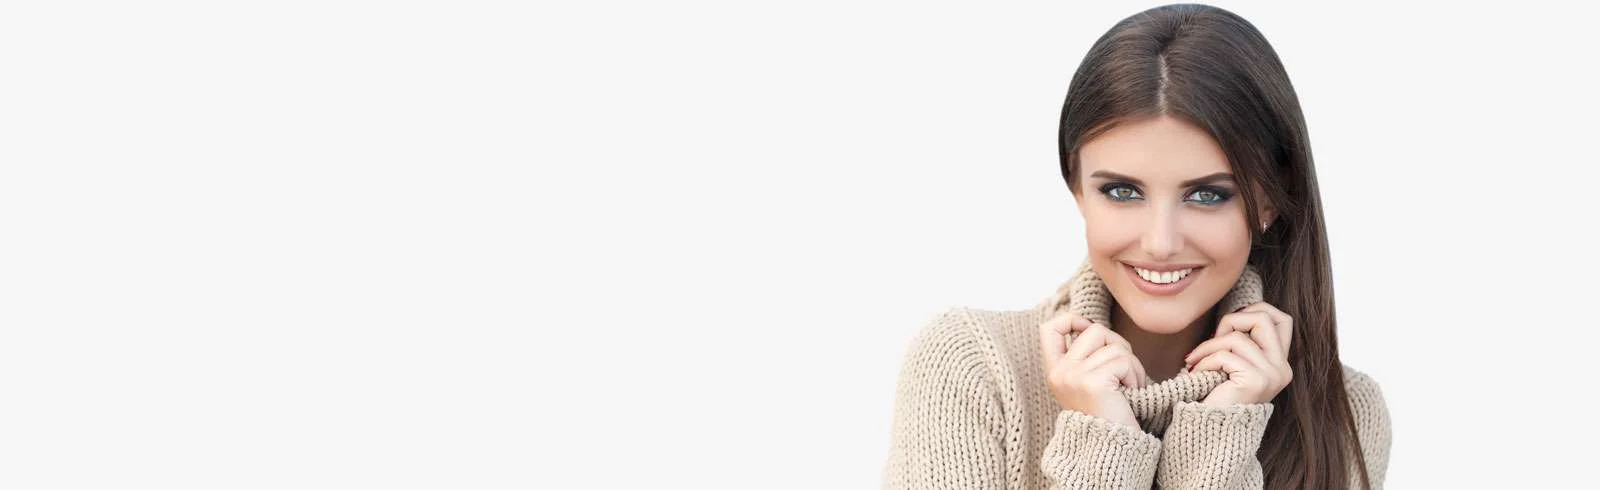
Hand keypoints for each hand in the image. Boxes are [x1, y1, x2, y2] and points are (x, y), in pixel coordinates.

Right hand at [1039, 312, 1149, 427]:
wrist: (1109, 449)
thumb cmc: (1106, 416)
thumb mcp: (1086, 384)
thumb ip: (1085, 358)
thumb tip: (1094, 327)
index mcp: (1054, 371)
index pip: (1049, 328)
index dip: (1071, 319)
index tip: (1088, 330)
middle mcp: (1059, 372)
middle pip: (1094, 329)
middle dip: (1117, 344)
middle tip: (1123, 371)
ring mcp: (1073, 376)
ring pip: (1114, 345)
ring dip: (1132, 364)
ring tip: (1129, 386)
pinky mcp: (1093, 382)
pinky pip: (1124, 360)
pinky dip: (1135, 375)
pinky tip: (1131, 392)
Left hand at [1183, 302, 1293, 405]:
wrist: (1211, 432)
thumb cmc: (1216, 395)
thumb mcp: (1234, 364)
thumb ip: (1242, 342)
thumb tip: (1236, 313)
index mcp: (1279, 363)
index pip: (1282, 320)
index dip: (1256, 311)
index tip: (1230, 326)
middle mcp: (1282, 369)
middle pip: (1263, 318)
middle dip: (1231, 321)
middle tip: (1213, 339)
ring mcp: (1272, 375)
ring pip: (1237, 337)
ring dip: (1208, 346)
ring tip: (1195, 361)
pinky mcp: (1256, 381)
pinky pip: (1225, 355)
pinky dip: (1205, 360)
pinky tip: (1196, 372)